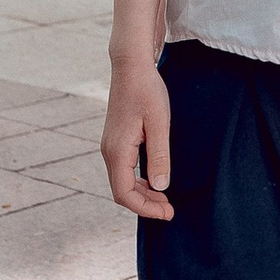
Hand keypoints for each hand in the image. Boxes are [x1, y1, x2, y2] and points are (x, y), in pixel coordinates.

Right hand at [101, 60, 174, 217]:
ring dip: (143, 194)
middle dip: (146, 204)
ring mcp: (111, 146)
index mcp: (117, 150)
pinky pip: (124, 170)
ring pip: (122, 182)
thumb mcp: (160, 123)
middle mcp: (109, 151)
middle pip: (122, 191)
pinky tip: (156, 179)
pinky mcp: (116, 140)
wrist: (131, 66)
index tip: (168, 213)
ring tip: (166, 198)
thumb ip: (159, 156)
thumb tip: (161, 187)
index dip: (146, 209)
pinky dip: (139, 180)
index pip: (124, 194)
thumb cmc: (147, 90)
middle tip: (170, 209)